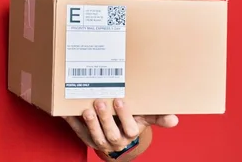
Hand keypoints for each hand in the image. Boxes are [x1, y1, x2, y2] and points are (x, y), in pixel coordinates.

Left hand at [63, 98, 177, 155]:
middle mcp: (116, 141)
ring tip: (86, 109)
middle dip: (105, 118)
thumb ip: (157, 116)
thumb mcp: (143, 117)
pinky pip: (77, 131)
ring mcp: (99, 140)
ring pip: (95, 136)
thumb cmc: (129, 121)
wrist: (115, 135)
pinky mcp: (85, 137)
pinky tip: (66, 111)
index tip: (119, 100)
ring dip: (91, 123)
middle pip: (111, 133)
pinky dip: (72, 121)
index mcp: (131, 134)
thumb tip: (174, 119)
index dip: (125, 116)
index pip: (131, 129)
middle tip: (100, 102)